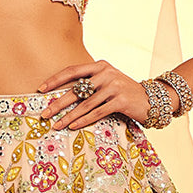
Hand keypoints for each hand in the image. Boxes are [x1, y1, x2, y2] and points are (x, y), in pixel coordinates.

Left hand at [38, 60, 171, 128]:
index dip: (55, 80)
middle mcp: (106, 73)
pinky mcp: (121, 101)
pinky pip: (97, 112)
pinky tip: (73, 127)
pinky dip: (83, 120)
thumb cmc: (124, 92)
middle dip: (57, 103)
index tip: (41, 89)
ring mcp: (114, 86)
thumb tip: (62, 95)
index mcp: (100, 65)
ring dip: (68, 116)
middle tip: (44, 113)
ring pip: (85, 104)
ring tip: (56, 124)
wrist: (151, 99)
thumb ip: (90, 83)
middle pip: (76, 89)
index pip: (72, 71)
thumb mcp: (107, 82)